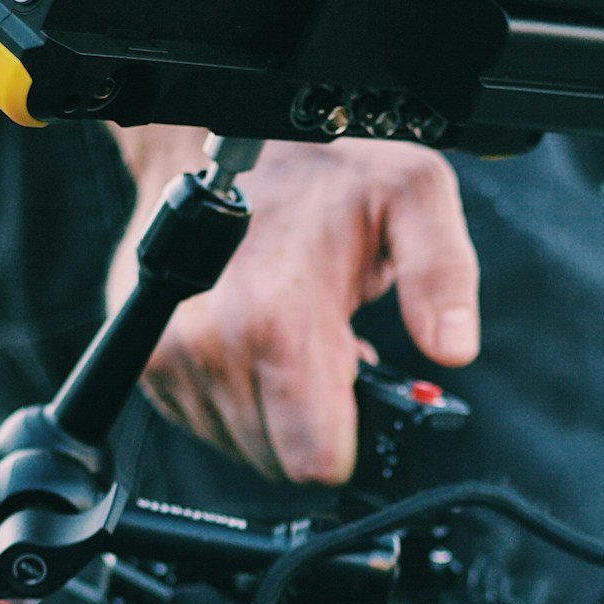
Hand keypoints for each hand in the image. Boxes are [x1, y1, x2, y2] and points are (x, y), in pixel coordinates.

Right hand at [110, 130, 479, 484]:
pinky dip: (238, 398)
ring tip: (293, 336)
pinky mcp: (150, 363)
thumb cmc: (318, 170)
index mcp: (278, 317)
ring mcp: (171, 357)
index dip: (348, 441)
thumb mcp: (410, 196)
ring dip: (275, 410)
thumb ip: (440, 271)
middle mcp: (212, 344)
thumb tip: (452, 346)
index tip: (358, 383)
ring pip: (242, 449)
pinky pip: (207, 427)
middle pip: (280, 462)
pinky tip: (257, 342)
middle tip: (329, 347)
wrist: (216, 141)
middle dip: (314, 421)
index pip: (313, 460)